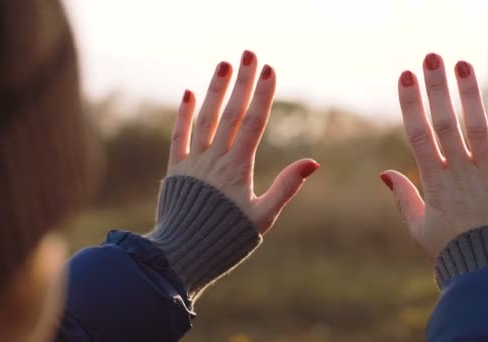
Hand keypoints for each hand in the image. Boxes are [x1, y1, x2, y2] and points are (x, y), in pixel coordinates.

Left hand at [167, 50, 318, 233]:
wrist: (182, 255)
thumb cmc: (227, 239)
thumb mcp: (263, 217)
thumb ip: (286, 187)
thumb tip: (312, 162)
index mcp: (238, 168)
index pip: (253, 123)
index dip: (262, 95)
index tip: (270, 69)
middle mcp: (214, 159)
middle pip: (231, 113)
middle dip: (242, 81)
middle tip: (249, 53)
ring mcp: (193, 162)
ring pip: (205, 118)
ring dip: (215, 89)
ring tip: (224, 63)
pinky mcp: (176, 169)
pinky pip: (178, 136)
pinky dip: (183, 115)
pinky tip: (189, 93)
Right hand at [380, 53, 487, 259]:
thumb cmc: (451, 251)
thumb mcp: (419, 228)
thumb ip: (403, 197)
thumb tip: (385, 171)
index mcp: (436, 183)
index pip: (418, 134)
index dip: (410, 103)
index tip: (404, 77)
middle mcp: (462, 173)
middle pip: (446, 123)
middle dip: (436, 88)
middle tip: (430, 58)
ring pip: (479, 127)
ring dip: (470, 94)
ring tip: (462, 64)